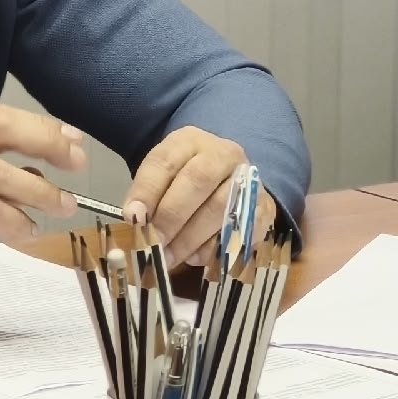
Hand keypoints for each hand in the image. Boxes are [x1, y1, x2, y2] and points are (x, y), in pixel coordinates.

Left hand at [125, 127, 272, 267]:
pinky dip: (215, 248)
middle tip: (154, 243)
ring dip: (190, 238)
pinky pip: (240, 231)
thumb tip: (136, 222)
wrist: (228, 182)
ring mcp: (248, 180)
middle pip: (198, 180)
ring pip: (221, 208)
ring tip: (169, 257)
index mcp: (190, 141)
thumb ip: (148, 196)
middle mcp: (224, 154)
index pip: (166, 160)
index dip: (148, 190)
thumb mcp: (162, 178)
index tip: (133, 217)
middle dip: (172, 216)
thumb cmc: (185, 182)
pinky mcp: (264, 208)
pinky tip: (196, 257)